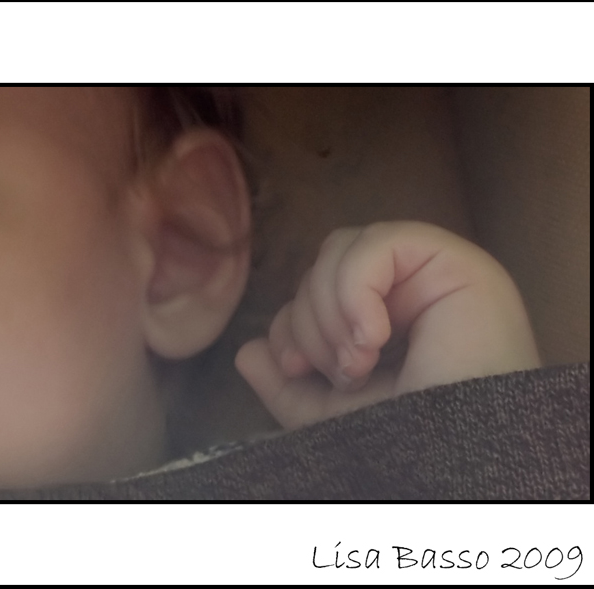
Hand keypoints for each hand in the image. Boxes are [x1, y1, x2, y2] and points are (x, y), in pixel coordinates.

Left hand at [235, 221, 540, 429]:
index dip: (290, 326)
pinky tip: (375, 337)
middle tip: (343, 372)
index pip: (313, 291)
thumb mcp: (329, 415)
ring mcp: (435, 273)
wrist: (459, 462)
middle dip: (310, 322)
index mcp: (387, 320)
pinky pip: (378, 243)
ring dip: (331, 310)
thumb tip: (247, 352)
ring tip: (360, 362)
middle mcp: (412, 291)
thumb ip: (286, 385)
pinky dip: (357, 289)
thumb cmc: (406, 443)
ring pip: (342, 248)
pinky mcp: (456, 262)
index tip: (297, 369)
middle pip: (322, 266)